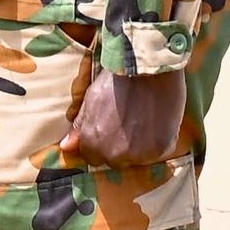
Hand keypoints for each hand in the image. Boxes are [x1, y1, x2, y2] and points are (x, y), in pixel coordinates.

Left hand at [60, 65, 186, 168]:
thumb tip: (66, 147)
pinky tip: (157, 122)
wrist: (149, 68)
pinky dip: (157, 142)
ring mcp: (140, 155)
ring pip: (136, 159)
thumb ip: (80, 126)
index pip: (93, 158)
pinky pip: (157, 154)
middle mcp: (115, 154)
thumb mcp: (91, 99)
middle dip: (119, 148)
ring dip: (139, 147)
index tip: (110, 130)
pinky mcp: (162, 150)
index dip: (100, 144)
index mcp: (93, 142)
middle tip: (128, 124)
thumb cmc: (117, 79)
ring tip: (143, 121)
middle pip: (115, 161)